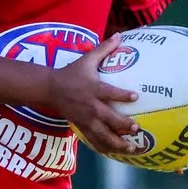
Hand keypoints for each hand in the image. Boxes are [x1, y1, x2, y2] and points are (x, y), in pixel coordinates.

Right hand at [48, 34, 140, 159]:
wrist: (50, 89)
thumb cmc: (72, 73)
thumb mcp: (87, 59)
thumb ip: (104, 48)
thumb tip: (119, 34)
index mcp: (93, 89)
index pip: (109, 92)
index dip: (122, 95)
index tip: (136, 96)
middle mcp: (91, 107)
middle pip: (108, 119)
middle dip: (123, 125)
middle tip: (137, 128)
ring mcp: (86, 120)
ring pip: (103, 136)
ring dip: (118, 143)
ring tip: (132, 148)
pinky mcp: (82, 128)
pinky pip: (95, 141)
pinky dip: (106, 148)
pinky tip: (118, 153)